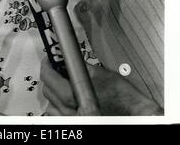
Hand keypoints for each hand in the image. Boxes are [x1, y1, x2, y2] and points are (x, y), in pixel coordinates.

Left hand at [41, 58, 162, 115]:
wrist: (132, 111)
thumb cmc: (121, 95)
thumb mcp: (99, 72)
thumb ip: (79, 65)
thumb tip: (66, 56)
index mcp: (75, 95)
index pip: (49, 77)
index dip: (47, 64)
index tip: (49, 59)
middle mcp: (70, 110)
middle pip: (47, 90)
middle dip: (50, 76)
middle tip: (56, 66)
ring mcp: (71, 119)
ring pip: (50, 104)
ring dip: (53, 92)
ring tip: (62, 83)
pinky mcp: (74, 124)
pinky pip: (57, 115)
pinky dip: (58, 106)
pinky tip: (66, 99)